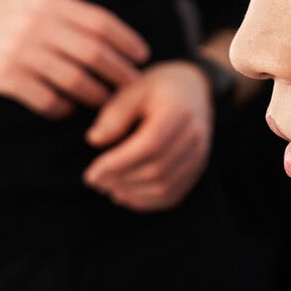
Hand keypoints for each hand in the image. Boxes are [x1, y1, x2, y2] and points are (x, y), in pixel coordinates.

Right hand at [0, 0, 149, 117]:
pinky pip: (47, 99)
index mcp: (48, 2)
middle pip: (94, 53)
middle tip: (133, 87)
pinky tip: (67, 110)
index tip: (141, 56)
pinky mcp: (5, 76)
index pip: (100, 22)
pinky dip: (63, 108)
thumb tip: (110, 39)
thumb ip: (65, 15)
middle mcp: (37, 24)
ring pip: (75, 80)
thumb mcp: (30, 2)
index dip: (126, 41)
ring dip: (95, 95)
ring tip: (104, 102)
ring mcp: (20, 51)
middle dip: (119, 73)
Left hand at [83, 60, 213, 211]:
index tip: (91, 173)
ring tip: (106, 188)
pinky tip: (124, 195)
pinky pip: (172, 195)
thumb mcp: (132, 90)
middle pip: (156, 169)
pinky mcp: (196, 170)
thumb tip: (94, 140)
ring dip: (131, 193)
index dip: (118, 163)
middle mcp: (194, 135)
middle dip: (121, 180)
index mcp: (177, 110)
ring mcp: (199, 155)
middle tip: (94, 181)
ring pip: (164, 186)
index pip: (149, 145)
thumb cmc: (155, 88)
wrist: (191, 89)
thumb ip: (114, 115)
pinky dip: (146, 202)